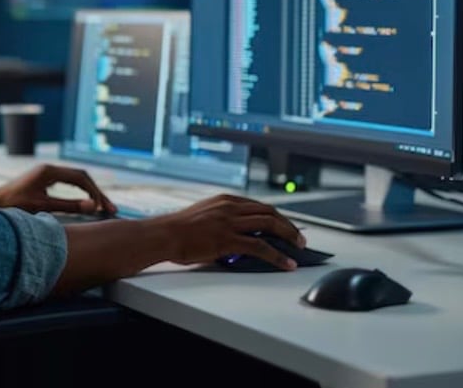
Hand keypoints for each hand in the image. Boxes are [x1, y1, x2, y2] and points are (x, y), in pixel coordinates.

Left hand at [0, 164, 116, 215]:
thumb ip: (68, 206)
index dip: (95, 192)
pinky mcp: (45, 178)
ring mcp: (47, 172)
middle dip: (97, 192)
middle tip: (111, 208)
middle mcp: (50, 168)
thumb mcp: (43, 208)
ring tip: (103, 207)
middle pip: (82, 176)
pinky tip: (87, 202)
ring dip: (90, 191)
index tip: (104, 207)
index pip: (81, 178)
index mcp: (49, 171)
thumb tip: (93, 206)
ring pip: (77, 178)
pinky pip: (69, 181)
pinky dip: (81, 191)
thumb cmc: (14, 206)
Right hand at [163, 194, 305, 269]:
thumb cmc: (178, 230)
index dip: (277, 216)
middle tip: (299, 238)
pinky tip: (285, 263)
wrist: (163, 235)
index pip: (259, 205)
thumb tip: (240, 237)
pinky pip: (260, 246)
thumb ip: (224, 221)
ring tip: (299, 248)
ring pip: (269, 225)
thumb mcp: (204, 217)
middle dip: (288, 225)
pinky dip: (277, 255)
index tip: (286, 225)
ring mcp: (229, 222)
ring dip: (289, 236)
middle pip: (269, 212)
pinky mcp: (228, 239)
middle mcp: (230, 207)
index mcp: (225, 200)